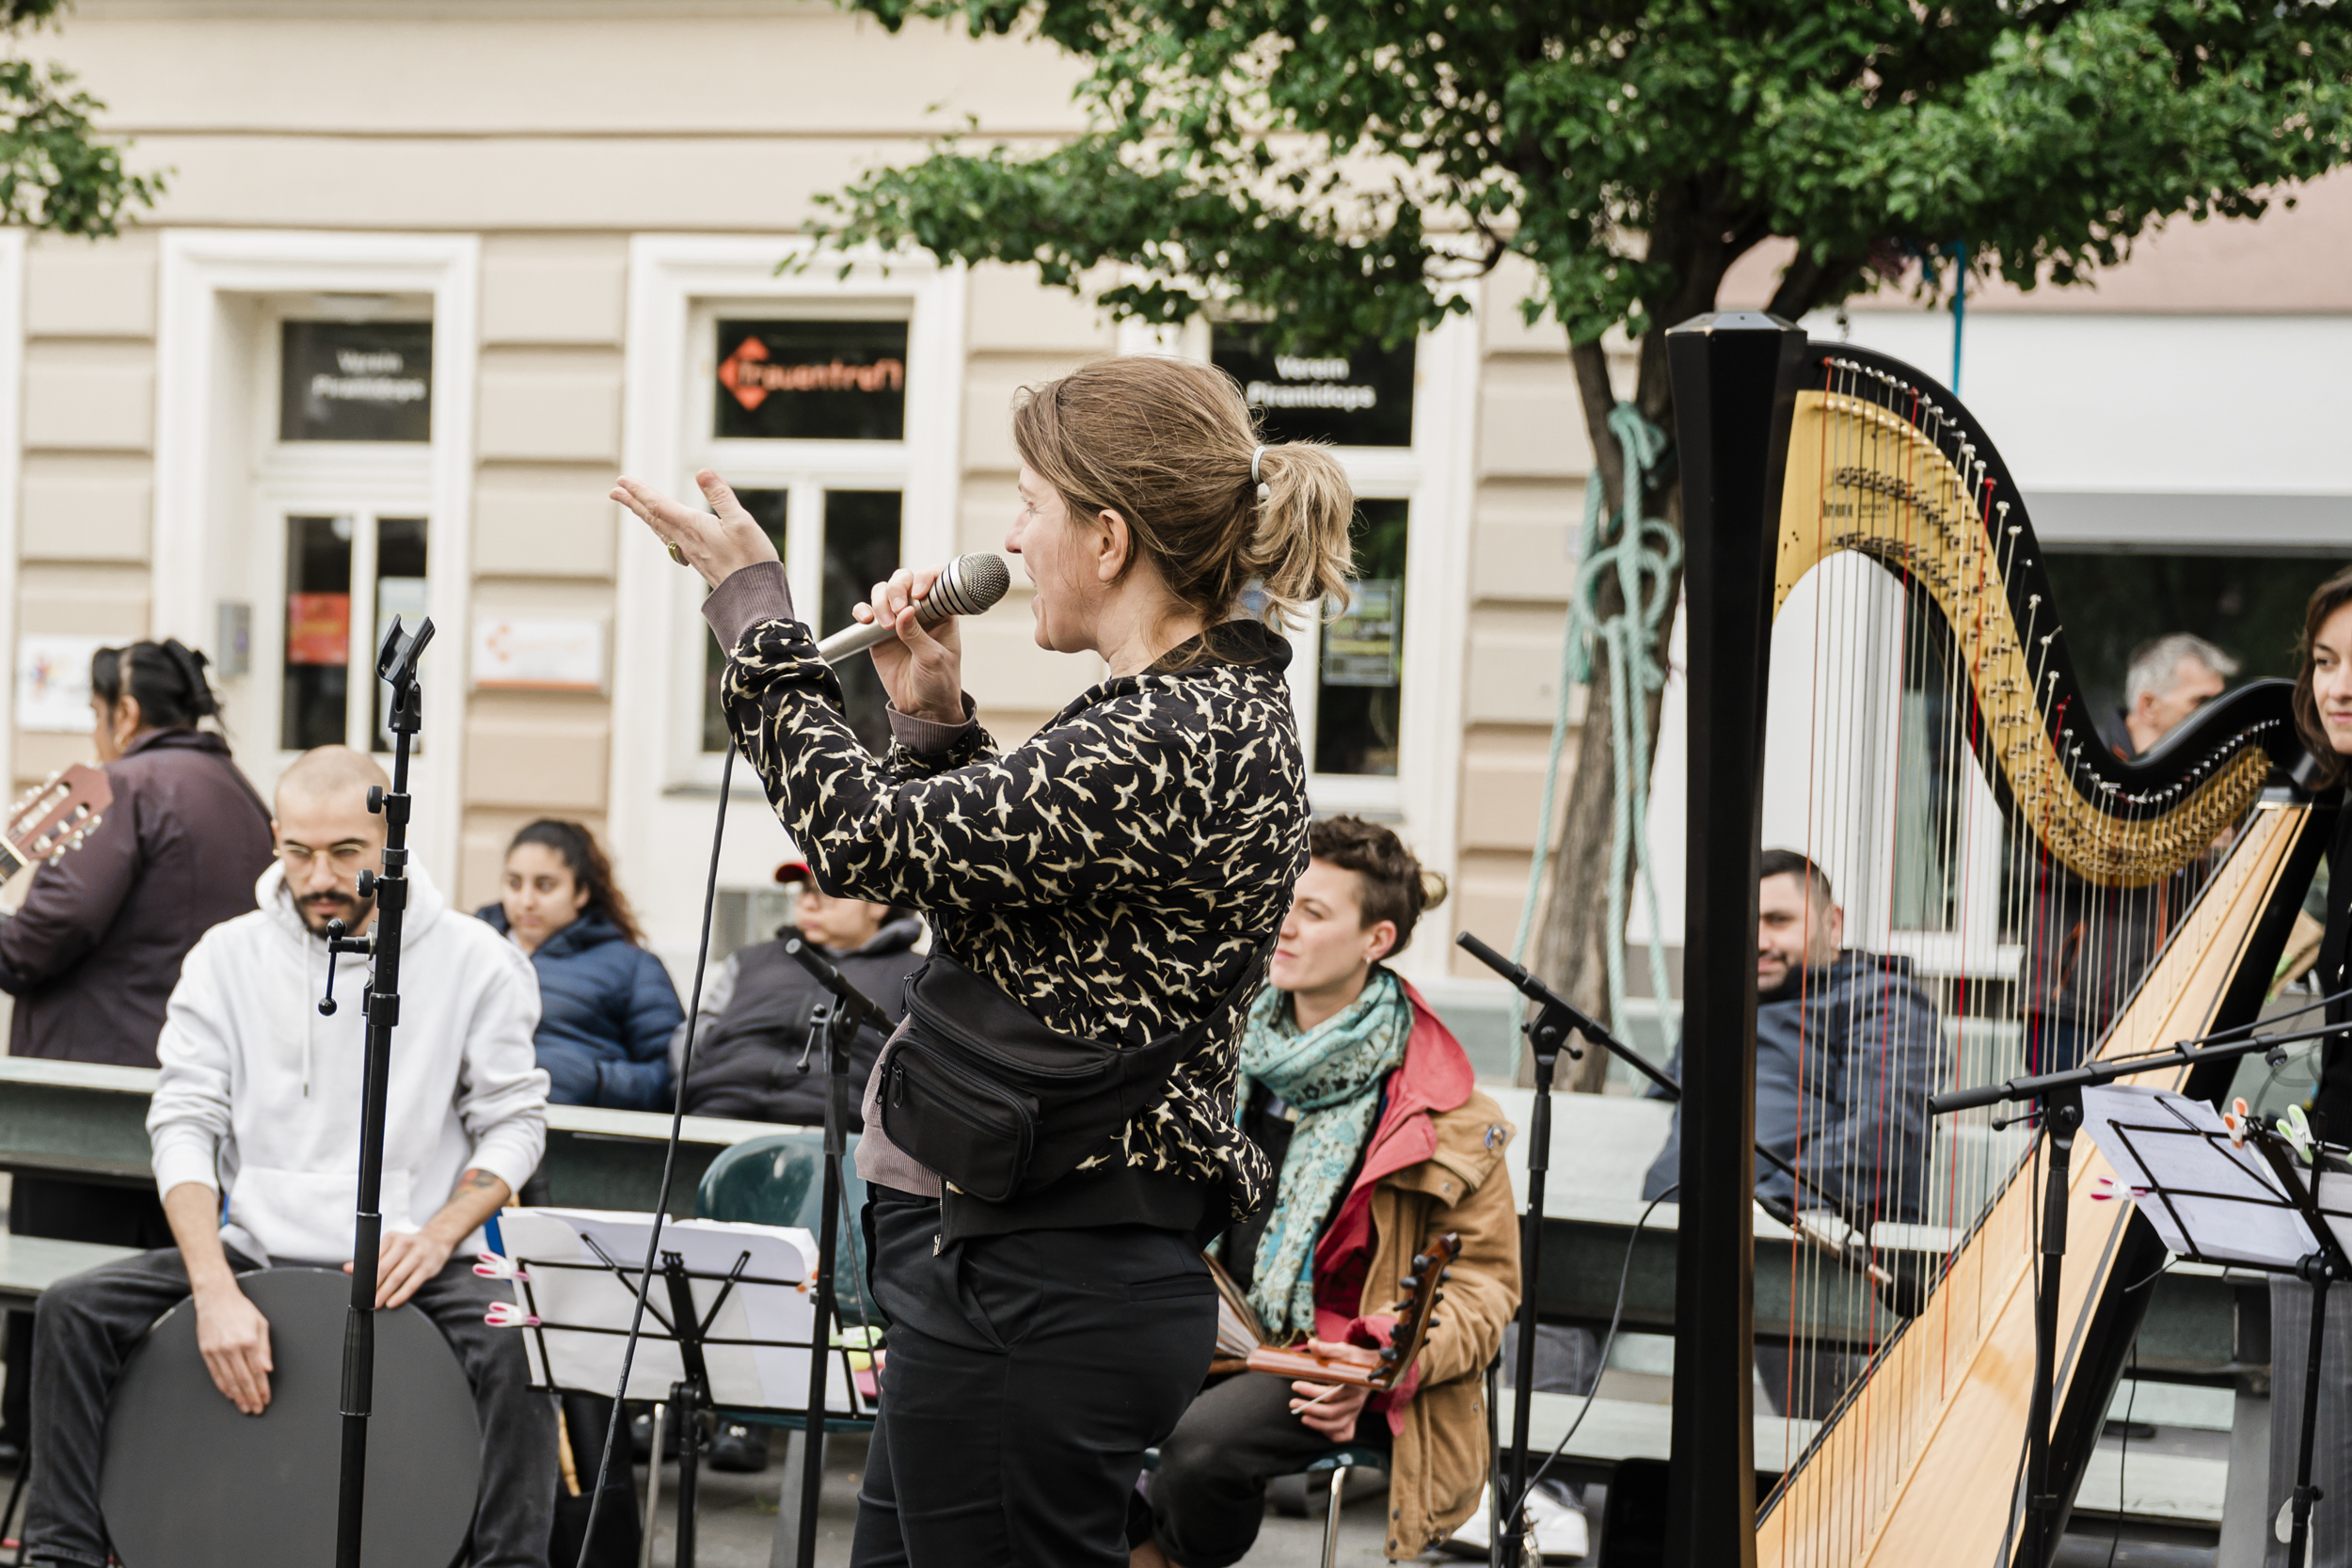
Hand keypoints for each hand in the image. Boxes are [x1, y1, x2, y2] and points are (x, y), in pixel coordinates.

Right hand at [193, 1281, 272, 1414]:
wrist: (215, 1298)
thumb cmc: (241, 1309)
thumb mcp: (260, 1324)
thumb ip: (265, 1348)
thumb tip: (267, 1370)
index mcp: (248, 1341)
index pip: (257, 1371)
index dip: (262, 1388)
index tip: (265, 1399)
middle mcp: (232, 1348)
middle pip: (243, 1379)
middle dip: (251, 1397)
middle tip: (256, 1409)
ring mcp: (217, 1351)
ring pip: (229, 1380)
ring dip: (238, 1396)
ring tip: (244, 1407)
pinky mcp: (206, 1352)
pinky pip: (216, 1374)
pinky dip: (224, 1387)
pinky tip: (230, 1395)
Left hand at [347, 1227, 455, 1309]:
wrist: (437, 1241)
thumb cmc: (408, 1247)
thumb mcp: (390, 1247)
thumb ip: (370, 1258)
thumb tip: (348, 1268)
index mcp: (392, 1238)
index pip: (373, 1258)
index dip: (365, 1275)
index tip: (359, 1287)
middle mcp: (405, 1243)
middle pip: (384, 1268)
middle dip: (373, 1286)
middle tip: (366, 1299)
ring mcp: (418, 1255)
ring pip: (397, 1277)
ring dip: (385, 1292)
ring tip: (377, 1303)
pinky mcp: (428, 1267)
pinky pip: (412, 1284)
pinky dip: (401, 1295)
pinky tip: (393, 1302)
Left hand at [610, 470, 779, 588]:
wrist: (754, 597)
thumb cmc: (751, 559)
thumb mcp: (741, 521)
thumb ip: (721, 496)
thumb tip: (702, 472)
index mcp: (693, 526)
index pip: (659, 505)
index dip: (639, 491)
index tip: (621, 480)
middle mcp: (687, 540)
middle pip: (654, 518)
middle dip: (634, 502)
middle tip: (615, 491)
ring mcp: (692, 553)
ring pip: (661, 530)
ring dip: (646, 516)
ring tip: (635, 507)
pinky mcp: (700, 562)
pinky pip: (671, 542)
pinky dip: (661, 530)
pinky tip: (665, 533)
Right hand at [854, 565, 965, 725]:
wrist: (922, 708)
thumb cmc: (939, 682)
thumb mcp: (933, 659)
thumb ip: (917, 635)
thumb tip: (906, 611)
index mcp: (941, 611)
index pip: (934, 580)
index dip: (925, 578)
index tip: (918, 594)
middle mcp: (919, 610)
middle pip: (904, 580)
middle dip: (898, 588)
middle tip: (898, 609)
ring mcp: (897, 620)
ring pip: (883, 592)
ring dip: (881, 601)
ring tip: (884, 624)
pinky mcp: (878, 633)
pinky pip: (866, 612)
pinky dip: (863, 610)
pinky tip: (865, 620)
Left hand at [1289, 1341, 1373, 1439]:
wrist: (1375, 1368)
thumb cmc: (1355, 1360)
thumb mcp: (1343, 1350)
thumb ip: (1327, 1349)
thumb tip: (1312, 1344)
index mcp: (1353, 1384)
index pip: (1330, 1394)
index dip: (1311, 1391)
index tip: (1295, 1385)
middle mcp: (1356, 1400)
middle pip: (1331, 1411)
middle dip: (1309, 1409)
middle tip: (1292, 1403)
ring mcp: (1356, 1411)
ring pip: (1337, 1425)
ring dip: (1317, 1424)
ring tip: (1302, 1417)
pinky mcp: (1355, 1418)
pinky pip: (1346, 1434)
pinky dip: (1332, 1435)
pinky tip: (1320, 1428)